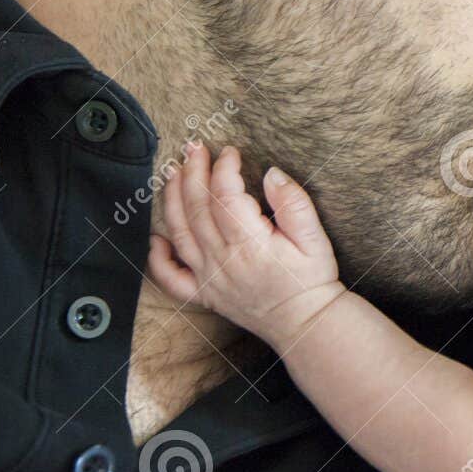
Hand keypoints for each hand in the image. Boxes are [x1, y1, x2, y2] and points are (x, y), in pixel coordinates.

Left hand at [148, 142, 343, 349]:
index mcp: (250, 245)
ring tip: (173, 172)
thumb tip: (271, 173)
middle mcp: (222, 260)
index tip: (230, 151)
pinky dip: (157, 257)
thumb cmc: (312, 280)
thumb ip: (294, 204)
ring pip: (179, 233)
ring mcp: (209, 278)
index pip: (225, 196)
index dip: (223, 168)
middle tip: (194, 148)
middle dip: (193, 172)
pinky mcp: (204, 293)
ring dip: (172, 198)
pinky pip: (170, 278)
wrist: (306, 324)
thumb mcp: (316, 238)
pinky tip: (156, 235)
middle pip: (197, 208)